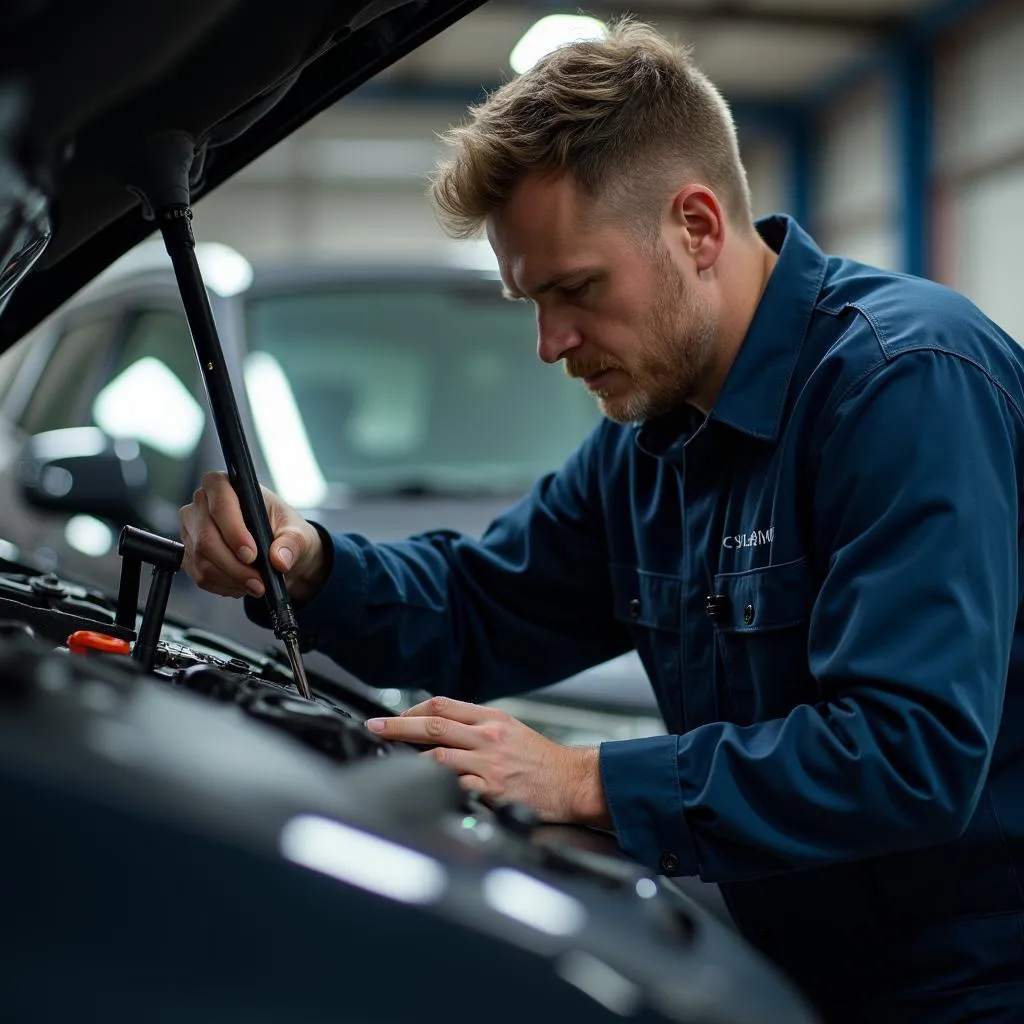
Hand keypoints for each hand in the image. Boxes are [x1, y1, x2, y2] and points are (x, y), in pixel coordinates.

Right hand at [179, 471, 327, 601]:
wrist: (277, 548)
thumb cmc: (284, 530)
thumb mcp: (297, 533)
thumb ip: (291, 543)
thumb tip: (279, 559)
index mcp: (224, 484)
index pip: (220, 504)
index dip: (234, 532)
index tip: (252, 555)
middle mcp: (202, 504)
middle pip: (207, 538)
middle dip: (235, 566)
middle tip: (259, 582)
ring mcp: (192, 529)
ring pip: (202, 560)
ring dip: (231, 579)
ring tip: (256, 585)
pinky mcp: (190, 553)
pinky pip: (200, 575)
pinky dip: (224, 585)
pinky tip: (242, 584)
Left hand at [367, 696, 610, 826]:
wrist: (570, 781)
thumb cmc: (541, 760)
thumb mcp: (511, 729)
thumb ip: (477, 726)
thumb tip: (440, 727)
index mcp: (491, 718)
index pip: (443, 705)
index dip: (412, 710)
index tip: (393, 717)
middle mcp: (488, 737)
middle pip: (433, 725)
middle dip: (397, 727)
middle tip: (375, 727)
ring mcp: (489, 763)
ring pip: (438, 754)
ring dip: (410, 757)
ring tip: (390, 759)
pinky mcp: (492, 789)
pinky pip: (456, 784)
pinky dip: (436, 784)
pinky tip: (422, 786)